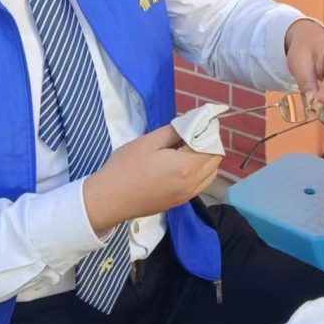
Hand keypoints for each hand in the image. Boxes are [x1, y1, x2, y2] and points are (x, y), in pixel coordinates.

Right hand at [83, 125, 220, 232]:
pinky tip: (182, 164)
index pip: (211, 145)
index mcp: (186, 167)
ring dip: (206, 158)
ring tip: (186, 148)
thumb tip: (194, 123)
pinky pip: (201, 184)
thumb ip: (176, 131)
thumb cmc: (126, 167)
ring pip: (210, 173)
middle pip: (215, 159)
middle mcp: (193, 183)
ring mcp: (187, 195)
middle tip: (191, 133)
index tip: (199, 121)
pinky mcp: (180, 202)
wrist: (109, 200)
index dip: (208, 131)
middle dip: (208, 143)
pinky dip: (200, 171)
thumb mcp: (149, 141)